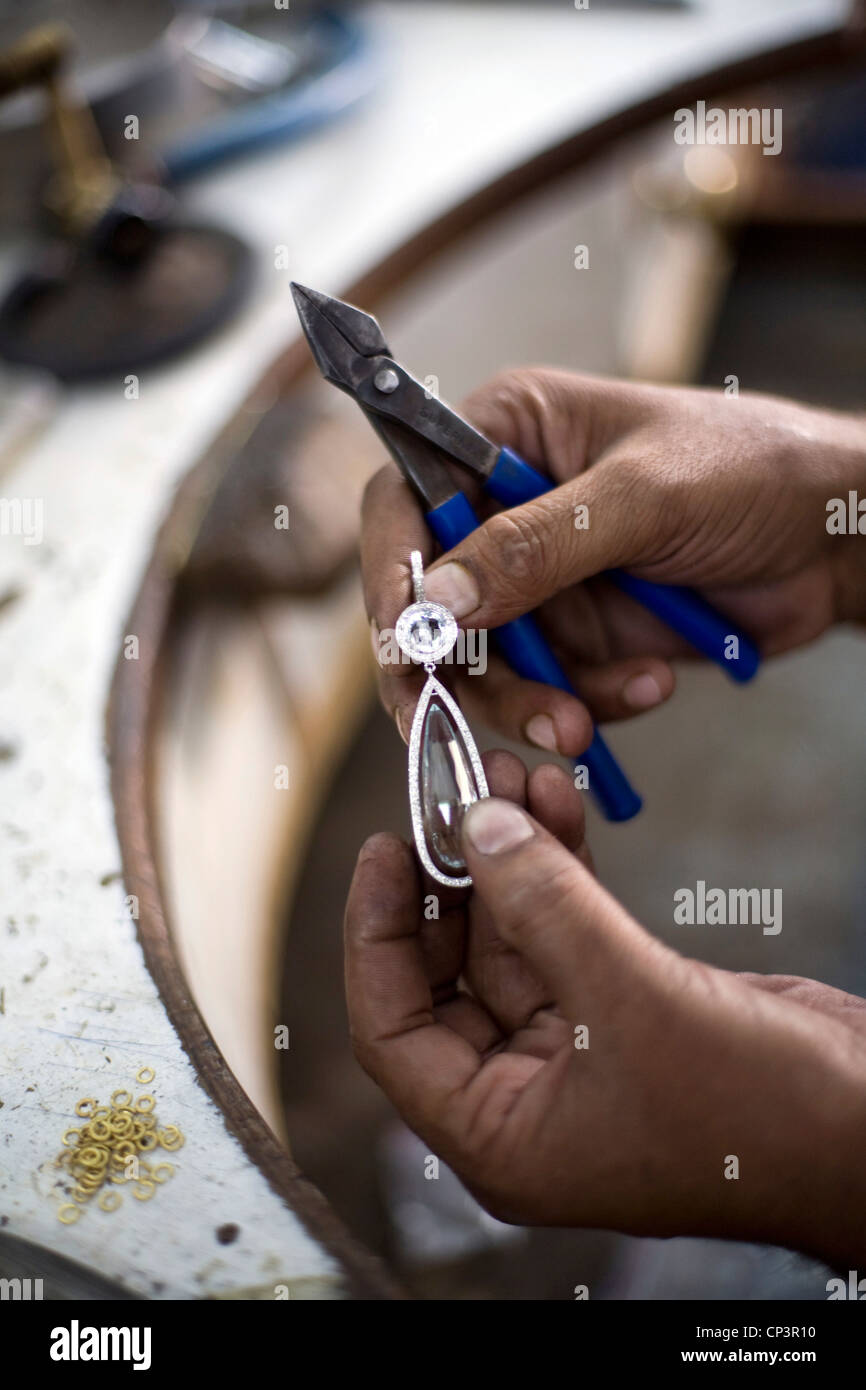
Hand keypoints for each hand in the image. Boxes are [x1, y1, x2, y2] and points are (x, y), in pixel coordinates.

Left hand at [344, 751, 865, 1268]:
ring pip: (515, 936)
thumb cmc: (755, 1109)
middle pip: (451, 973)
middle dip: (454, 877)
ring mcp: (576, 1049)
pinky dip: (562, 867)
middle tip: (455, 791)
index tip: (385, 847)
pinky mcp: (625, 1008)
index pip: (392, 1030)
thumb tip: (474, 826)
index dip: (377, 935)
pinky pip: (569, 928)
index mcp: (499, 1133)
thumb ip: (545, 909)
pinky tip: (555, 801)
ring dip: (510, 857)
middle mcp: (525, 1096)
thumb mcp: (633, 1001)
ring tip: (507, 774)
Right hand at [361, 371, 865, 755]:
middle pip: (432, 601)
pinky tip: (651, 682)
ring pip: (486, 664)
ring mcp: (544, 579)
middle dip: (459, 669)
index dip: (391, 570)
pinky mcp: (582, 635)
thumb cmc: (752, 471)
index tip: (405, 636)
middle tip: (467, 720)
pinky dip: (591, 702)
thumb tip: (439, 602)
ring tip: (582, 722)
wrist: (836, 538)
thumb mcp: (642, 497)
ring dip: (527, 703)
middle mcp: (508, 509)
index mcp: (507, 435)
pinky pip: (552, 689)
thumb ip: (537, 546)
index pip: (405, 499)